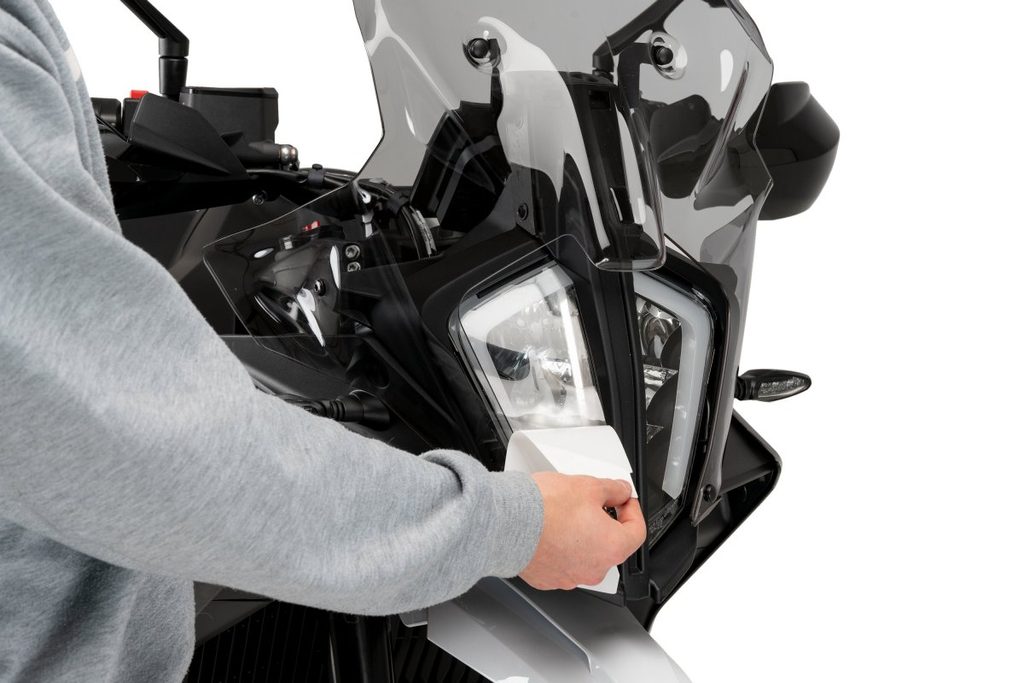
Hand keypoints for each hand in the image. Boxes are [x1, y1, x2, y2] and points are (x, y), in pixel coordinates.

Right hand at [519, 472, 646, 590]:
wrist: (506, 522)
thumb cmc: (544, 509)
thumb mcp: (588, 486)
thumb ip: (613, 489)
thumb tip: (620, 491)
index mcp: (612, 547)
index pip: (637, 531)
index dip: (632, 510)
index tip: (623, 500)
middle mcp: (594, 569)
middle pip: (611, 544)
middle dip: (604, 522)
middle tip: (591, 502)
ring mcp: (570, 577)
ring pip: (585, 554)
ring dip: (582, 536)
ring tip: (565, 514)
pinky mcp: (548, 579)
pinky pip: (562, 562)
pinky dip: (560, 547)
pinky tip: (550, 529)